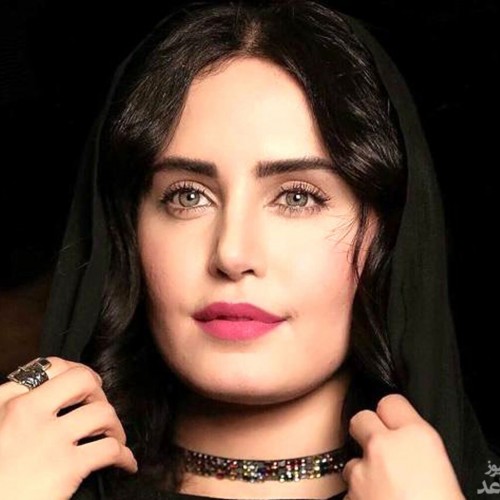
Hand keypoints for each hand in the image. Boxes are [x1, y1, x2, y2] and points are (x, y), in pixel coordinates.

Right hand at [0, 356, 136, 499]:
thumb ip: (13, 405)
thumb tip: (44, 394)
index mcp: (10, 403)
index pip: (53, 366)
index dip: (79, 371)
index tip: (89, 383)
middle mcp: (29, 413)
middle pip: (83, 381)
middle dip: (100, 393)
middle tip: (101, 410)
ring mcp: (51, 438)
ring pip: (102, 413)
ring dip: (115, 426)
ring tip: (114, 437)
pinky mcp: (67, 467)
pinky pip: (110, 450)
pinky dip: (125, 456)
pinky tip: (125, 462)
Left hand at [342, 394, 464, 499]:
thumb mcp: (441, 472)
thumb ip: (417, 451)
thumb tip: (408, 449)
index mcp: (417, 437)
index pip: (391, 401)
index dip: (391, 414)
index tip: (392, 423)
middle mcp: (384, 447)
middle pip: (360, 419)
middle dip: (367, 434)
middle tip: (381, 454)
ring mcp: (362, 473)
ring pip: (351, 460)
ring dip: (362, 473)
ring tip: (383, 493)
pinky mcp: (347, 498)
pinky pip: (348, 492)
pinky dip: (358, 499)